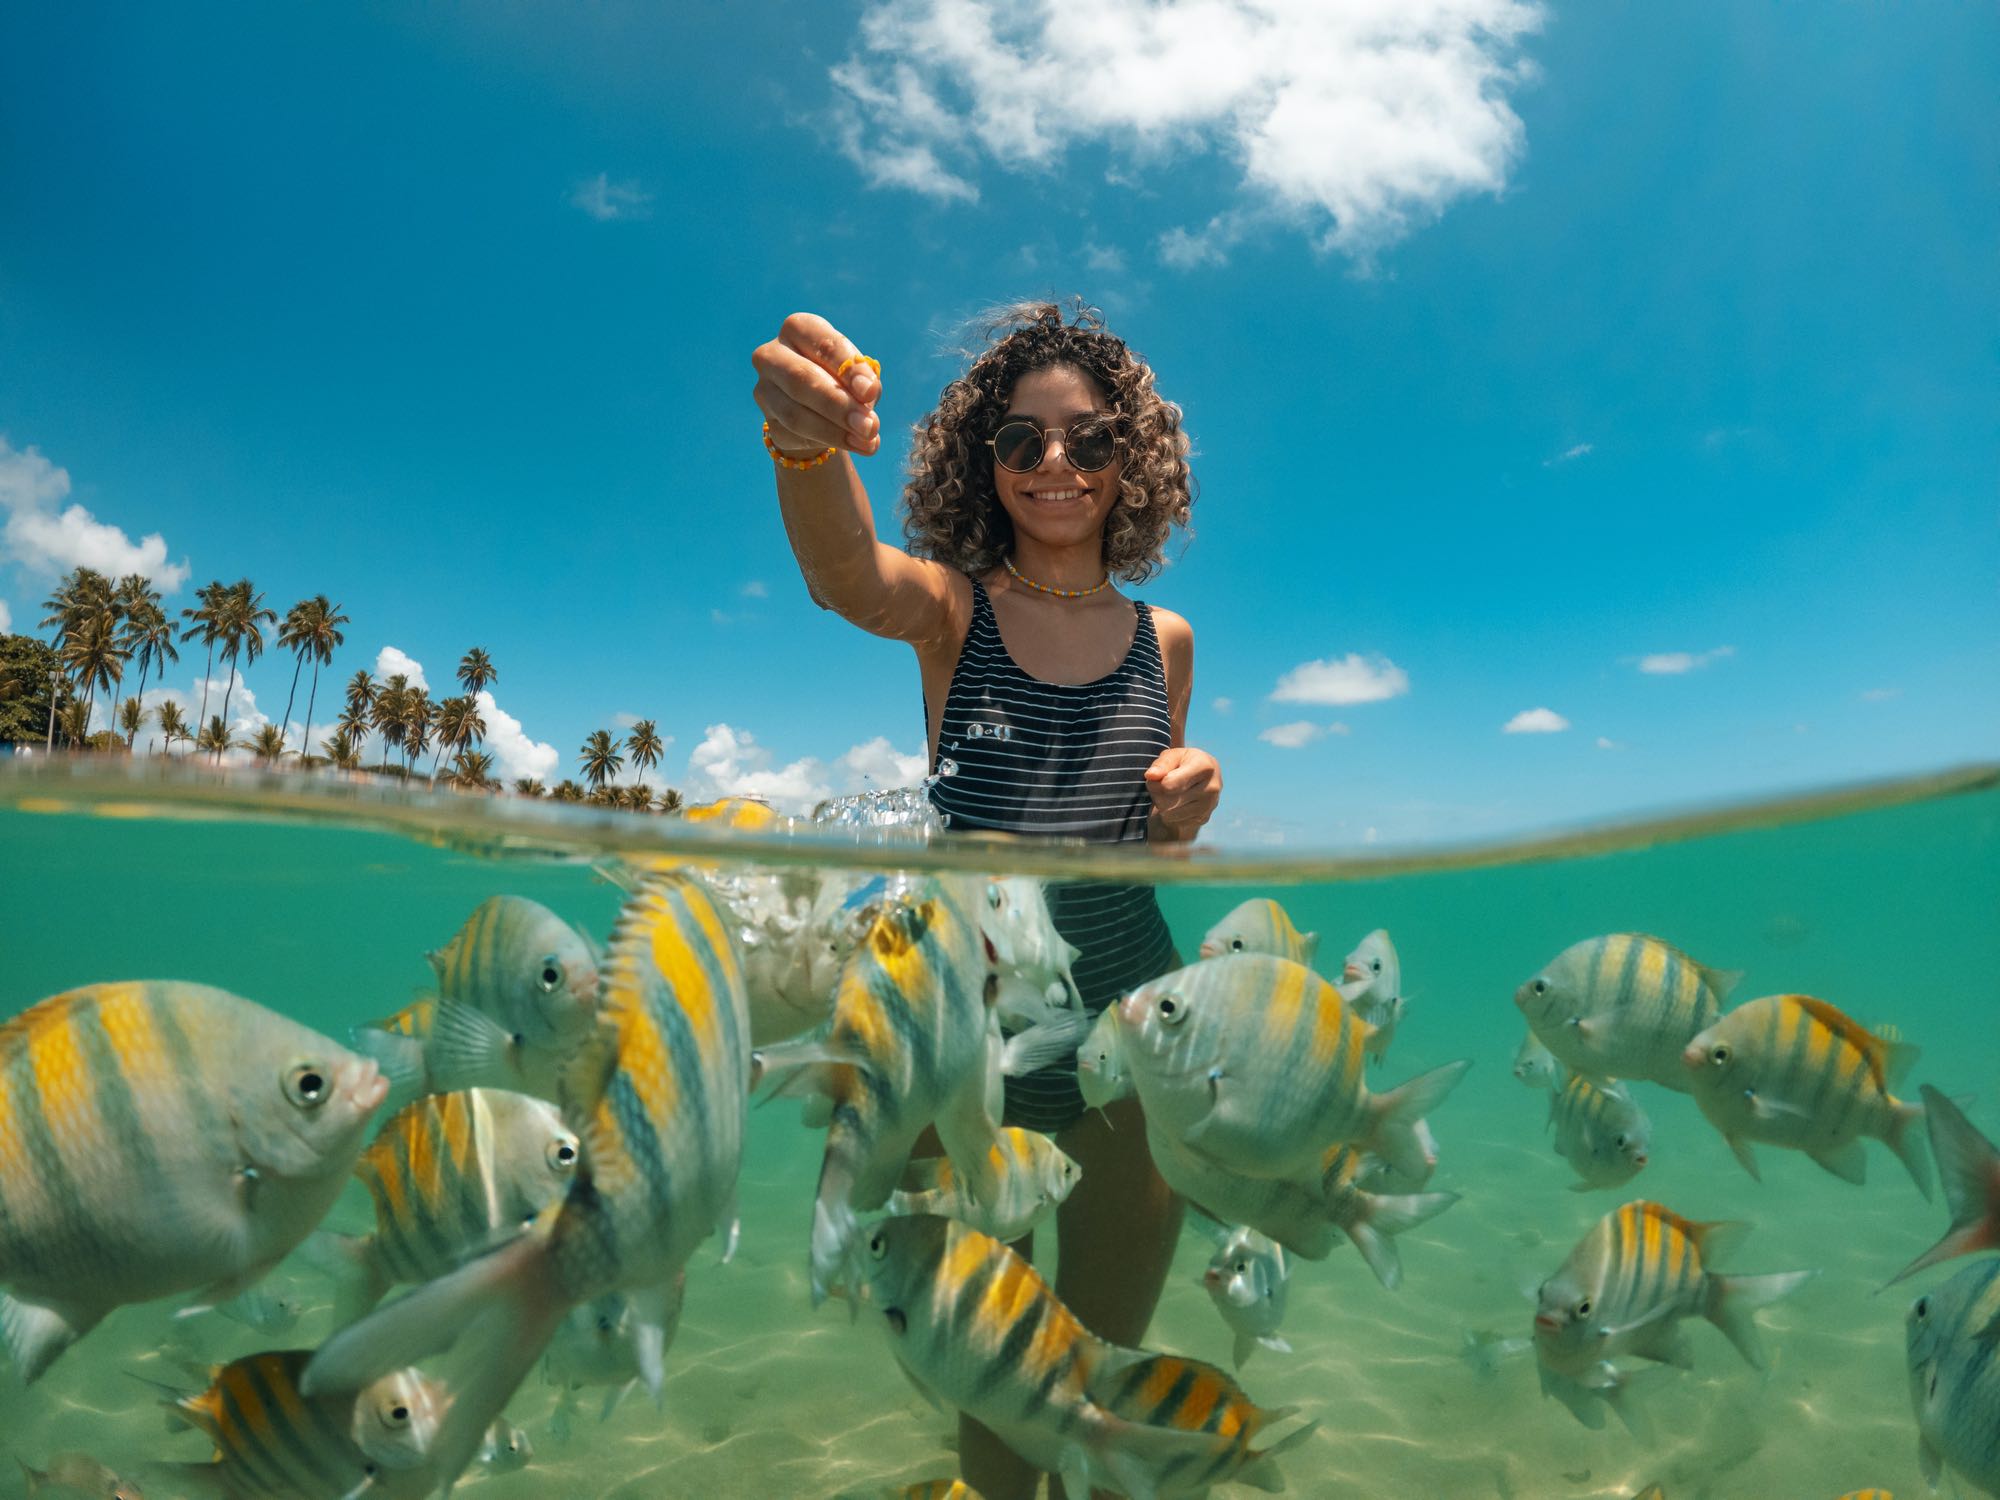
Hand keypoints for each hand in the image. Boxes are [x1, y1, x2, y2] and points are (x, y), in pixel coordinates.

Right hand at [750, 312, 882, 457]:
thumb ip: (864, 383)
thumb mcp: (859, 375)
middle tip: (869, 426)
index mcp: (798, 329)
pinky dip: (825, 442)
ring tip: (867, 442)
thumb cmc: (843, 381)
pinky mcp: (768, 420)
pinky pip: (793, 435)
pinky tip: (850, 444)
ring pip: (795, 413)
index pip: (824, 345)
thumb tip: (866, 399)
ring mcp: (764, 389)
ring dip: (834, 431)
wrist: (818, 410)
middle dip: (839, 405)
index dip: (848, 370)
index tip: (870, 392)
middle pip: (801, 379)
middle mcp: (772, 354)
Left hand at [1144, 746, 1220, 841]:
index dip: (1156, 783)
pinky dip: (1171, 814)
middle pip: (1167, 801)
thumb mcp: (1173, 755)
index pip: (1169, 785)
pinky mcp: (1204, 818)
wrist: (1205, 776)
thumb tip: (1151, 775)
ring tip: (1169, 793)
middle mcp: (1211, 787)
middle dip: (1157, 794)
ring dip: (1162, 805)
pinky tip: (1177, 802)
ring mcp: (1209, 805)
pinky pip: (1176, 822)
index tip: (1156, 777)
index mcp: (1204, 766)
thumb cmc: (1185, 762)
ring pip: (1170, 814)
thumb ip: (1161, 764)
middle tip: (1161, 785)